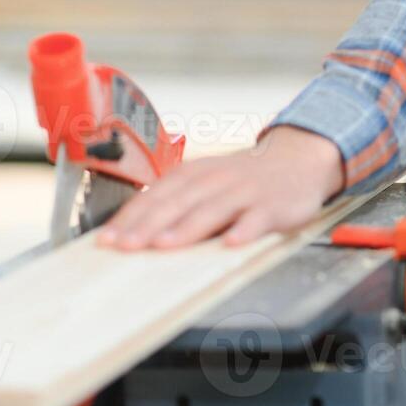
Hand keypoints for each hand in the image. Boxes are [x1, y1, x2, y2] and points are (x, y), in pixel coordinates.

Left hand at [95, 126, 344, 249]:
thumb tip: (134, 233)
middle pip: (178, 203)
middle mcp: (216, 179)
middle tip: (126, 247)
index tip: (107, 240)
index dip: (130, 218)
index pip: (156, 195)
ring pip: (212, 210)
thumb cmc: (244, 178)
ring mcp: (245, 192)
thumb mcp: (207, 180)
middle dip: (149, 226)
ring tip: (165, 246)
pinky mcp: (272, 205)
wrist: (298, 158)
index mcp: (195, 174)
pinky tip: (231, 244)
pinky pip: (257, 219)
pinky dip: (244, 231)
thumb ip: (176, 202)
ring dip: (187, 228)